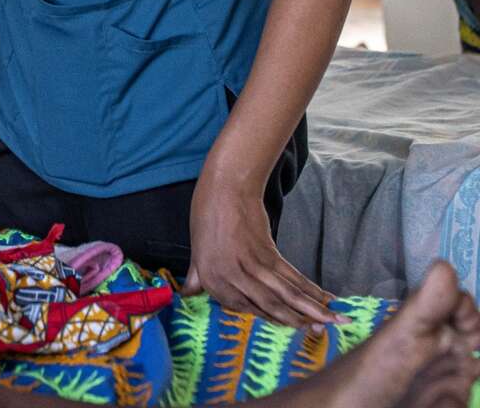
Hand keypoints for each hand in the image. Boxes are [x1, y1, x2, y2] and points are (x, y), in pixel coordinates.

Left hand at [184, 172, 341, 326]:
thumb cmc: (207, 214)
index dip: (268, 320)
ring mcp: (251, 267)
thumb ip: (195, 275)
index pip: (244, 310)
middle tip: (320, 333)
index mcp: (212, 280)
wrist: (225, 187)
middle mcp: (231, 279)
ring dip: (312, 311)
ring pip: (284, 295)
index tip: (286, 329)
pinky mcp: (268, 253)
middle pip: (269, 306)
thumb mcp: (196, 247)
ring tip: (332, 322)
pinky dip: (309, 288)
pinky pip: (291, 276)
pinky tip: (324, 298)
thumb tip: (186, 295)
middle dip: (297, 322)